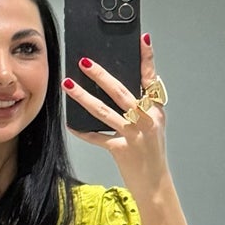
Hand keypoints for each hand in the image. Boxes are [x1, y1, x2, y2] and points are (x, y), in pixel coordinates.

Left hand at [63, 31, 168, 201]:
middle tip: (84, 62)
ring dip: (84, 98)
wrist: (155, 185)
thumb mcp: (155, 125)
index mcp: (156, 110)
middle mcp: (147, 120)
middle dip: (101, 76)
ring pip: (104, 112)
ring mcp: (134, 135)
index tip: (141, 40)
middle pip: (121, 92)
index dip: (147, 59)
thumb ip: (146, 106)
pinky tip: (70, 123)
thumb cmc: (152, 153)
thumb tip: (129, 84)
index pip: (151, 80)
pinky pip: (98, 137)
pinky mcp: (121, 151)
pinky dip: (83, 131)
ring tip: (68, 85)